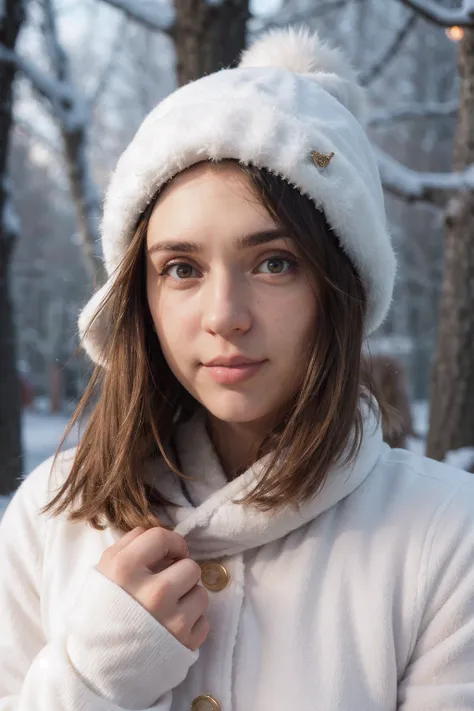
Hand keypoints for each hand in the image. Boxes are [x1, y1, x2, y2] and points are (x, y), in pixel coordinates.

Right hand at [97, 527, 208, 650]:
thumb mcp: (103, 572)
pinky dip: (191, 624)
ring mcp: (171, 620)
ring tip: (170, 608)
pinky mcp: (185, 644)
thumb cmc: (99, 614)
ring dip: (188, 598)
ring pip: (201, 593)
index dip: (171, 543)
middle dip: (181, 572)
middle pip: (190, 566)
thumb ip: (129, 546)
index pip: (161, 537)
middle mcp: (152, 592)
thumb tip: (159, 536)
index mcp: (126, 570)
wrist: (93, 669)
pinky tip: (172, 628)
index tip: (171, 553)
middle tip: (168, 584)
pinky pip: (204, 621)